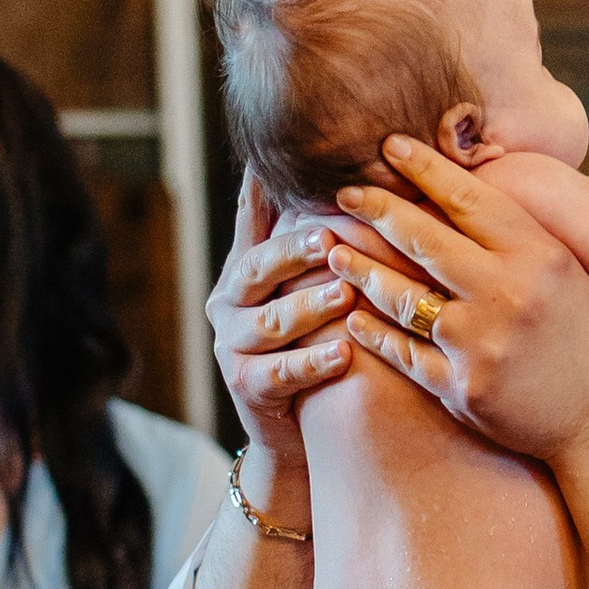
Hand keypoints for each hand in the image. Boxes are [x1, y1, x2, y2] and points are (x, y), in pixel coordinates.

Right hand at [208, 168, 355, 473]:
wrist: (295, 429)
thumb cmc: (316, 344)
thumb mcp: (311, 290)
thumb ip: (321, 244)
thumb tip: (358, 178)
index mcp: (246, 269)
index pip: (252, 220)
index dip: (259, 188)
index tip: (273, 158)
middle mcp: (230, 302)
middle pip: (257, 267)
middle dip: (294, 251)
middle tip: (331, 236)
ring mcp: (232, 344)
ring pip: (270, 321)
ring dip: (309, 305)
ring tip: (346, 294)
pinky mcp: (245, 386)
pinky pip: (281, 372)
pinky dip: (313, 361)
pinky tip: (344, 353)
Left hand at [324, 136, 588, 464]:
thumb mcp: (570, 272)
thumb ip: (520, 238)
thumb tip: (462, 193)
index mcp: (539, 255)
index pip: (467, 198)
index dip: (423, 168)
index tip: (388, 147)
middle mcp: (507, 294)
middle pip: (423, 240)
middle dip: (375, 210)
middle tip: (342, 194)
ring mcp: (481, 344)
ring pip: (402, 296)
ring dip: (361, 270)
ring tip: (333, 251)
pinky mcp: (463, 389)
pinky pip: (403, 353)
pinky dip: (372, 332)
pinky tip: (352, 314)